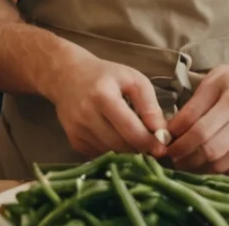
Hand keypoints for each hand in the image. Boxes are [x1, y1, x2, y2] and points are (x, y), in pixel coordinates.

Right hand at [41, 53, 167, 159]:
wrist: (66, 74)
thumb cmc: (104, 75)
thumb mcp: (132, 79)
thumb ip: (149, 104)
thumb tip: (161, 132)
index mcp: (103, 96)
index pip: (130, 129)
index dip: (149, 142)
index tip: (162, 148)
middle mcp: (86, 114)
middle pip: (120, 145)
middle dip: (140, 149)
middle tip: (152, 146)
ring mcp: (77, 129)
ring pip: (110, 153)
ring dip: (126, 151)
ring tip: (135, 140)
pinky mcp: (73, 140)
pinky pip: (98, 154)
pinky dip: (111, 151)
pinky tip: (116, 138)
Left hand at [165, 57, 228, 174]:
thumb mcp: (215, 78)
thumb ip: (193, 104)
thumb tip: (170, 131)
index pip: (199, 128)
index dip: (177, 140)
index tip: (163, 142)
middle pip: (209, 150)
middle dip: (184, 156)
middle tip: (170, 156)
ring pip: (221, 164)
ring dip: (197, 166)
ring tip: (183, 160)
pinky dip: (216, 168)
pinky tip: (204, 161)